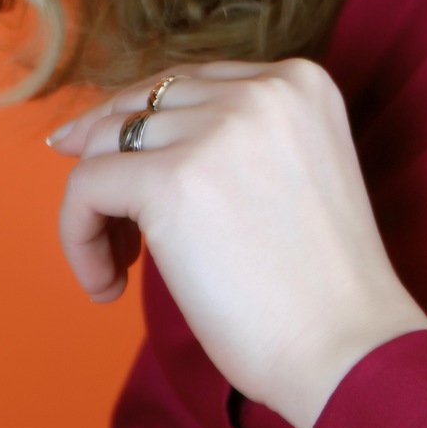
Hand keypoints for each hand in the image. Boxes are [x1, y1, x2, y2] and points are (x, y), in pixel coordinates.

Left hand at [47, 58, 426, 427]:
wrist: (347, 346)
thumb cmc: (318, 287)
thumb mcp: (293, 173)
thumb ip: (236, 141)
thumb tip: (129, 133)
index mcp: (300, 81)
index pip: (189, 82)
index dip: (144, 125)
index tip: (113, 166)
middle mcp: (261, 88)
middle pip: (143, 102)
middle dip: (107, 154)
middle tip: (96, 215)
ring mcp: (217, 128)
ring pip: (106, 142)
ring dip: (96, 207)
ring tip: (115, 267)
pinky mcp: (173, 179)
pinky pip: (87, 187)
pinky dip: (79, 237)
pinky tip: (107, 286)